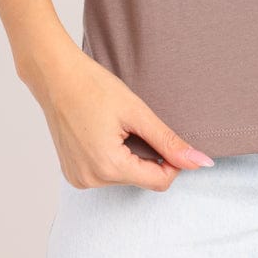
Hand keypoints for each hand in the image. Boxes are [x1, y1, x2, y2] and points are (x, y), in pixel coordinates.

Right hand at [20, 35, 214, 190]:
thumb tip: (201, 163)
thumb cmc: (93, 86)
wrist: (55, 75)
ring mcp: (78, 179)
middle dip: (146, 154)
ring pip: (123, 175)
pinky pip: (104, 172)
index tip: (166, 136)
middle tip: (133, 123)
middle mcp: (90, 181)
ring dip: (128, 155)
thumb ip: (169, 141)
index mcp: (108, 167)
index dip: (172, 161)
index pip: (159, 181)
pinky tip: (101, 132)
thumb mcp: (137, 112)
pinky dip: (112, 156)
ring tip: (113, 125)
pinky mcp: (72, 173)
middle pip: (140, 178)